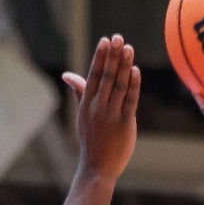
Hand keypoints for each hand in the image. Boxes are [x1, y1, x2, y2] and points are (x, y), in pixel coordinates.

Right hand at [62, 35, 139, 181]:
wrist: (97, 167)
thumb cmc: (91, 139)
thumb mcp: (82, 114)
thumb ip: (80, 92)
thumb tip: (67, 75)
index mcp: (87, 103)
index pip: (94, 75)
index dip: (100, 57)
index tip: (106, 40)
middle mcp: (97, 107)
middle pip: (106, 76)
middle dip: (113, 56)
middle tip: (119, 37)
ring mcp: (111, 115)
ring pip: (118, 85)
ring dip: (124, 66)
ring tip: (129, 48)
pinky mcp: (125, 124)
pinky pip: (129, 101)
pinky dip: (133, 85)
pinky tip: (136, 71)